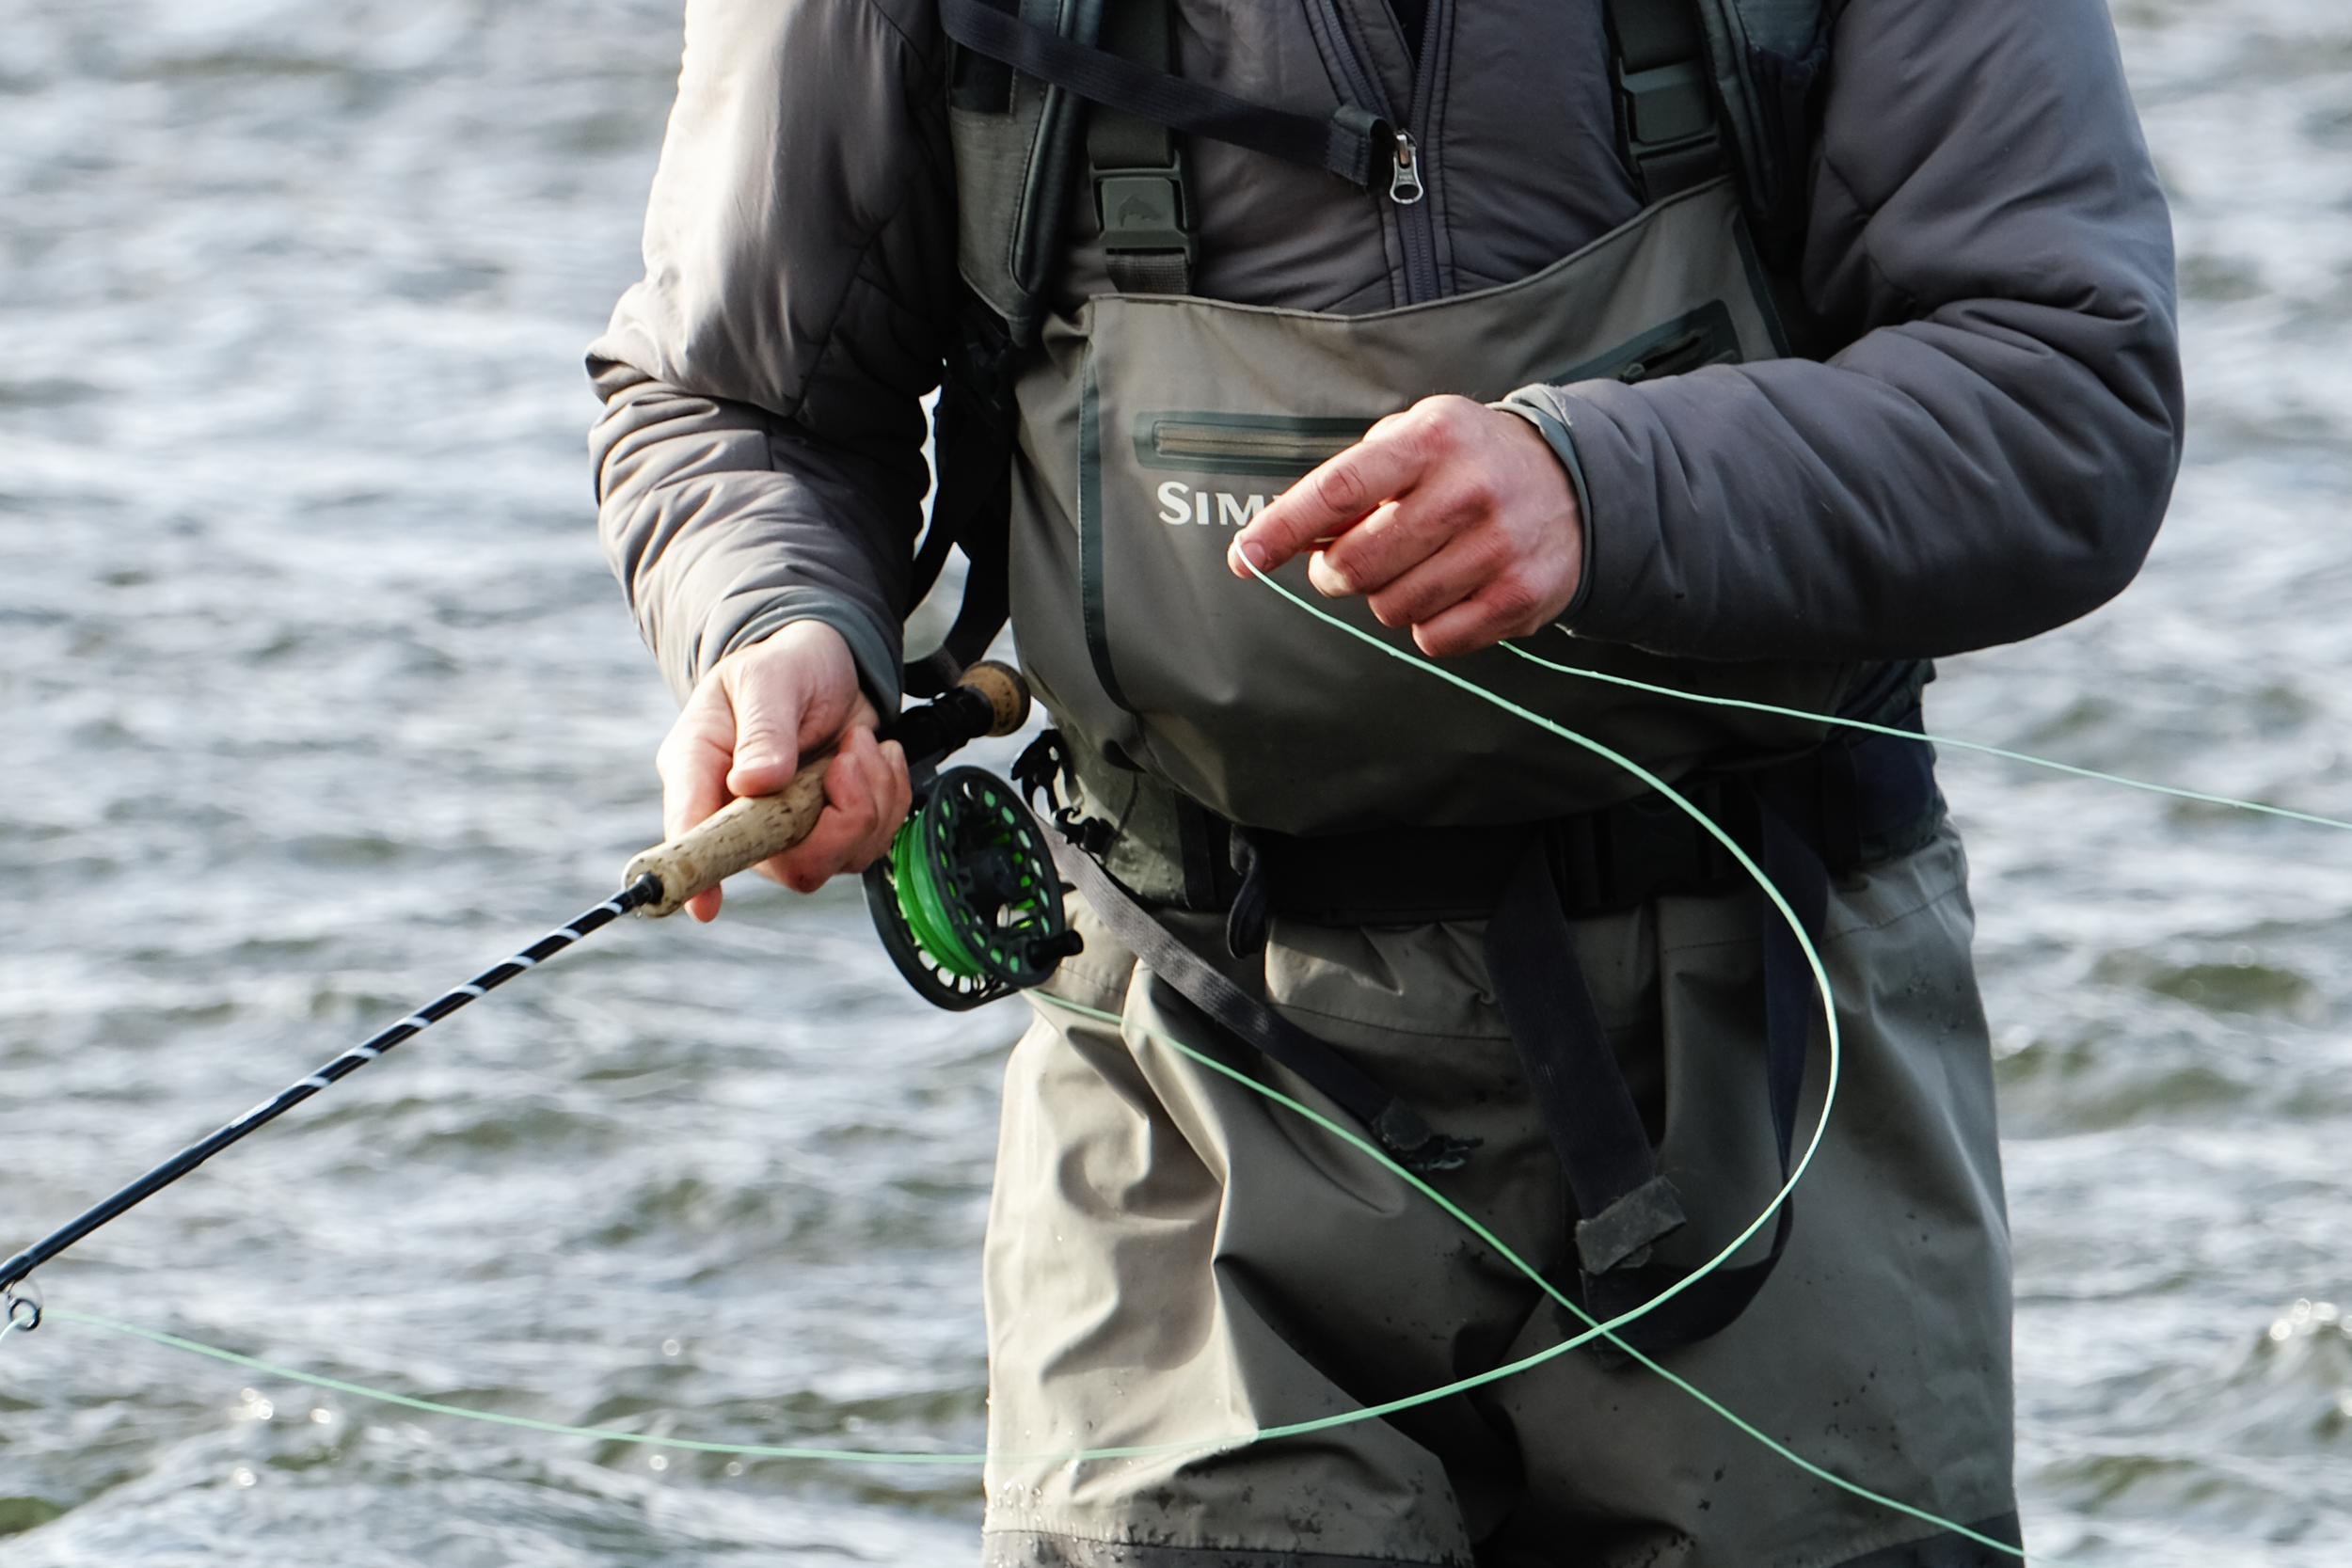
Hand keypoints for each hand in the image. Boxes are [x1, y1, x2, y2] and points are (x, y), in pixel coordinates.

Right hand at [655, 621, 910, 920]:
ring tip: (859, 744)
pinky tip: (876, 758)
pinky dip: (889, 799)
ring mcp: (787, 829)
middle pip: (784, 864)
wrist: (828, 664)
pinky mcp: (830, 831)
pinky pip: (870, 844)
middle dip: (838, 820)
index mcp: (700, 770)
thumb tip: (754, 783)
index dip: (697, 876)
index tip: (704, 906)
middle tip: (847, 760)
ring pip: (836, 858)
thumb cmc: (783, 665)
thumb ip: (762, 729)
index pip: (689, 836)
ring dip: (870, 799)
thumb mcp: (767, 678)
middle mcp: (738, 813)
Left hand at [1225, 394, 1581, 657]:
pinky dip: (1428, 624)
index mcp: (1430, 440)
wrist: (1572, 482)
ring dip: (1387, 596)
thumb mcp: (1412, 441)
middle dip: (1337, 572)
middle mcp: (1467, 490)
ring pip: (1393, 606)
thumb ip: (1350, 483)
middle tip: (1349, 562)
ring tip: (1416, 567)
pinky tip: (1450, 590)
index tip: (1246, 556)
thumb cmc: (1469, 462)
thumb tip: (1280, 537)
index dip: (1283, 529)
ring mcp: (1498, 546)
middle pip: (1357, 564)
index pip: (1337, 491)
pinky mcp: (1519, 596)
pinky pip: (1435, 638)